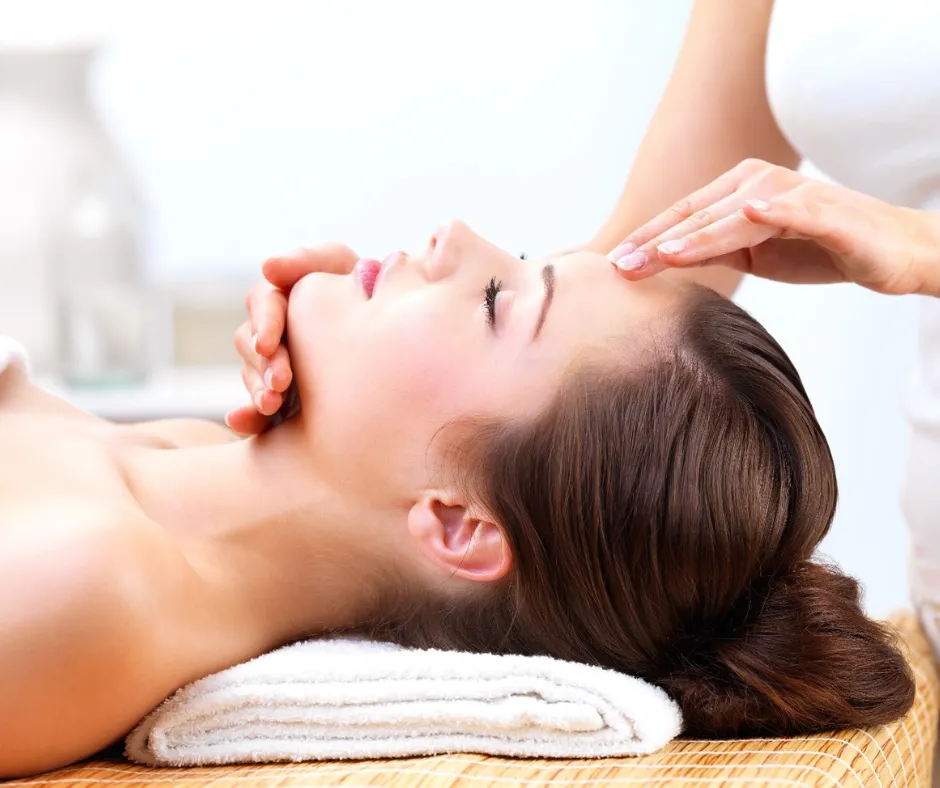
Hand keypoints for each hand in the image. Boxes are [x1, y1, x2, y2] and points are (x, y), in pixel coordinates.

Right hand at [226, 242, 358, 434]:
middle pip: (252, 344)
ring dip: (257, 390)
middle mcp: (276, 332)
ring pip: (253, 376)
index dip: (264, 323)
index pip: (263, 303)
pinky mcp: (284, 400)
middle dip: (264, 363)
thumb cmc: (371, 291)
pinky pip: (257, 411)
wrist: (402, 334)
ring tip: (271, 404)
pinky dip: (246, 417)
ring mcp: (277, 367)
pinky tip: (242, 422)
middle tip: (280, 382)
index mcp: (286, 297)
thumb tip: (267, 267)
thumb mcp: (345, 268)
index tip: (269, 343)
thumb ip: (309, 260)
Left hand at [607, 158, 939, 295]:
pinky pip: (795, 211)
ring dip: (698, 235)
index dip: (646, 240)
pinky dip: (774, 210)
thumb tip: (660, 261)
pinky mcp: (825, 212)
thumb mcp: (752, 254)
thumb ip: (711, 251)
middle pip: (698, 218)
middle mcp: (758, 185)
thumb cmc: (816, 249)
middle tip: (620, 267)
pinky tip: (751, 211)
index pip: (682, 218)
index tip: (612, 265)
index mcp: (737, 192)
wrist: (887, 250)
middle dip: (656, 244)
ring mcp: (791, 195)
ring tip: (664, 254)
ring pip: (734, 218)